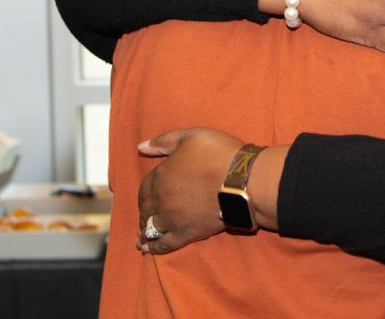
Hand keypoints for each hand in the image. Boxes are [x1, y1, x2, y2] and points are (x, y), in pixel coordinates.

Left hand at [136, 128, 241, 254]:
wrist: (243, 181)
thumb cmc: (220, 155)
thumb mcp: (192, 136)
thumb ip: (165, 141)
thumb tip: (141, 147)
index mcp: (161, 176)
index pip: (144, 188)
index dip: (145, 193)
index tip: (147, 197)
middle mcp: (161, 199)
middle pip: (146, 209)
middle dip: (144, 212)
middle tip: (145, 216)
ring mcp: (172, 219)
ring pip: (151, 228)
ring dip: (145, 230)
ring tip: (143, 234)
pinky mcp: (186, 234)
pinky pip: (164, 245)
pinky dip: (154, 248)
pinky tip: (147, 248)